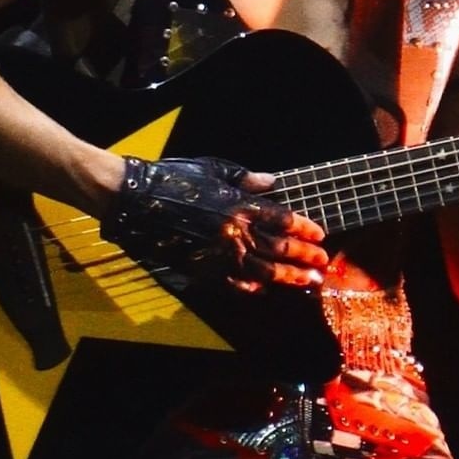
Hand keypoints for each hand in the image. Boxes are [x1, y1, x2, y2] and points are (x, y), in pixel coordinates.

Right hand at [100, 155, 327, 292]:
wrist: (137, 200)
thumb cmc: (175, 178)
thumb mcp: (214, 169)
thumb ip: (245, 179)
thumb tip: (272, 182)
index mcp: (238, 205)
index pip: (280, 219)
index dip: (303, 227)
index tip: (320, 234)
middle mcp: (233, 232)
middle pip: (277, 248)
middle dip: (302, 256)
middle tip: (322, 263)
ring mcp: (217, 254)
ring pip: (262, 270)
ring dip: (287, 276)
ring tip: (307, 281)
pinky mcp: (201, 268)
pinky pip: (232, 283)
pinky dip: (251, 286)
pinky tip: (265, 288)